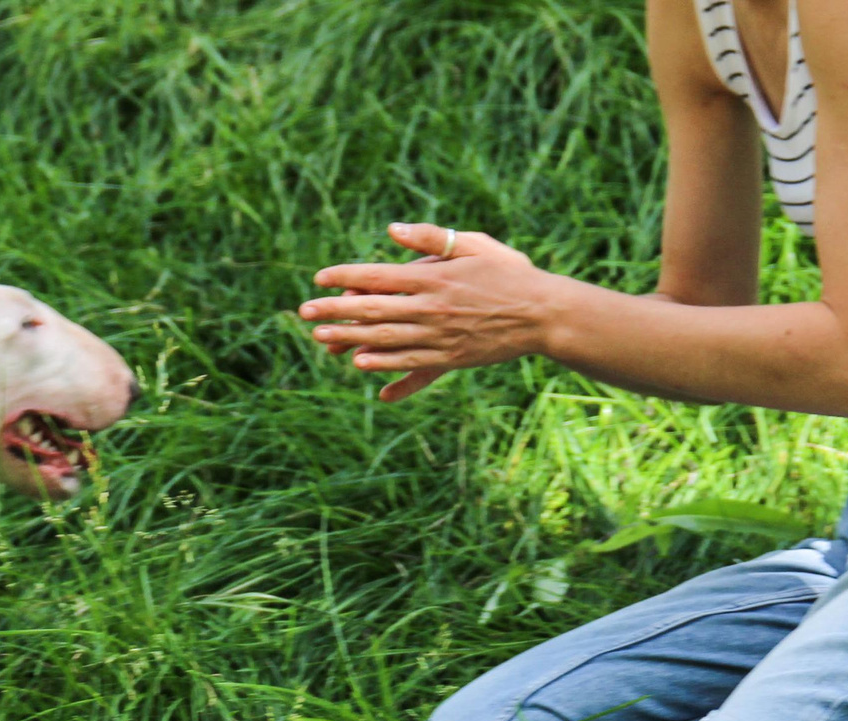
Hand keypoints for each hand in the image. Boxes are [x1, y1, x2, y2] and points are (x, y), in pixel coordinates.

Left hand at [300, 223, 572, 400]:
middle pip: (373, 309)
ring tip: (320, 338)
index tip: (318, 278)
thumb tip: (392, 228)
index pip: (379, 275)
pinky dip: (385, 365)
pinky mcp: (450, 358)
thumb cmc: (509, 274)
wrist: (544, 314)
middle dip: (335, 310)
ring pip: (386, 338)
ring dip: (350, 338)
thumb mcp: (474, 245)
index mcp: (435, 275)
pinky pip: (411, 364)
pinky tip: (361, 364)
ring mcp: (440, 335)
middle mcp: (432, 306)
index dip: (345, 276)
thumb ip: (432, 238)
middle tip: (304, 312)